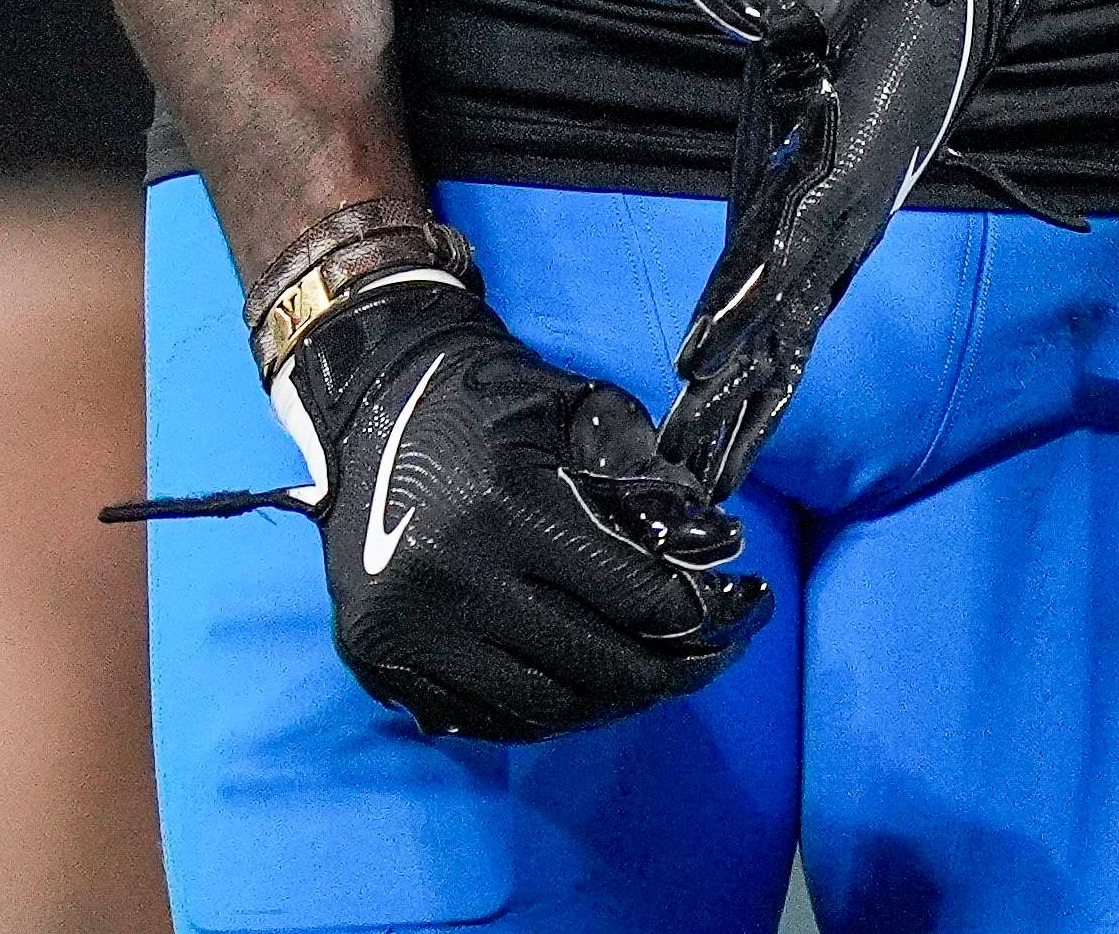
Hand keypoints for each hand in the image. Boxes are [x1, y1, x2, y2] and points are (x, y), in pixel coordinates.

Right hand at [271, 267, 765, 739]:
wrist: (371, 401)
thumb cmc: (489, 399)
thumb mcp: (580, 410)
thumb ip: (646, 478)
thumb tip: (715, 546)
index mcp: (507, 511)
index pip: (634, 597)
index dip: (705, 615)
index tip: (748, 611)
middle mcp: (454, 582)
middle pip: (597, 667)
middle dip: (675, 671)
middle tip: (717, 658)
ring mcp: (411, 632)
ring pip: (544, 709)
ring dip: (615, 703)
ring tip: (657, 679)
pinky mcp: (381, 661)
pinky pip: (484, 719)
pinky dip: (545, 715)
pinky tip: (586, 691)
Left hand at [662, 0, 1052, 494]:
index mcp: (860, 139)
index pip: (798, 230)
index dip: (749, 294)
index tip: (699, 355)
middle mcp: (861, 191)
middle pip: (795, 305)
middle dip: (741, 384)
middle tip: (685, 458)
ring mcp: (854, 207)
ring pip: (800, 316)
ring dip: (754, 391)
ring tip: (706, 467)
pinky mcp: (842, 205)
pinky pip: (805, 291)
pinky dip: (772, 352)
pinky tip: (742, 402)